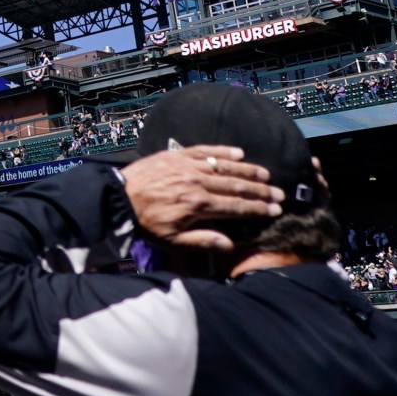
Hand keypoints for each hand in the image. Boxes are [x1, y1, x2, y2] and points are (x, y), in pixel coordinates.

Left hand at [121, 144, 283, 251]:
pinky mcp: (177, 154)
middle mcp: (197, 183)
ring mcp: (188, 166)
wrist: (117, 197)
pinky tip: (239, 153)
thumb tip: (230, 245)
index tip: (275, 210)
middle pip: (236, 186)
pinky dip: (223, 151)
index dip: (258, 209)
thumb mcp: (172, 241)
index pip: (236, 207)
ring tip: (265, 175)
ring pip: (225, 167)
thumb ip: (202, 241)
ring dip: (248, 171)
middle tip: (279, 193)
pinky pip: (205, 150)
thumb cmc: (145, 222)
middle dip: (260, 191)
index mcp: (198, 205)